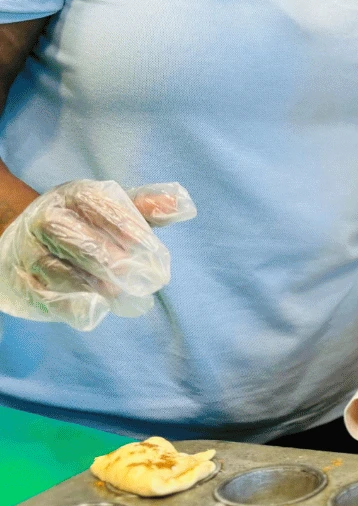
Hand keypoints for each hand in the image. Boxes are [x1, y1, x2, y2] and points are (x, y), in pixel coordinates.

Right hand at [0, 180, 195, 330]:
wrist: (24, 241)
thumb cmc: (84, 224)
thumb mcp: (113, 207)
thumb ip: (148, 207)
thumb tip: (186, 205)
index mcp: (74, 196)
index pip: (102, 208)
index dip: (131, 230)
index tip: (156, 253)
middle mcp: (48, 221)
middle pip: (83, 243)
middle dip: (119, 263)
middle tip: (150, 280)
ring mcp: (30, 254)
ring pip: (65, 274)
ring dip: (101, 287)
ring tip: (130, 296)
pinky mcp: (23, 286)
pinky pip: (49, 300)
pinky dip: (76, 307)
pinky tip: (100, 309)